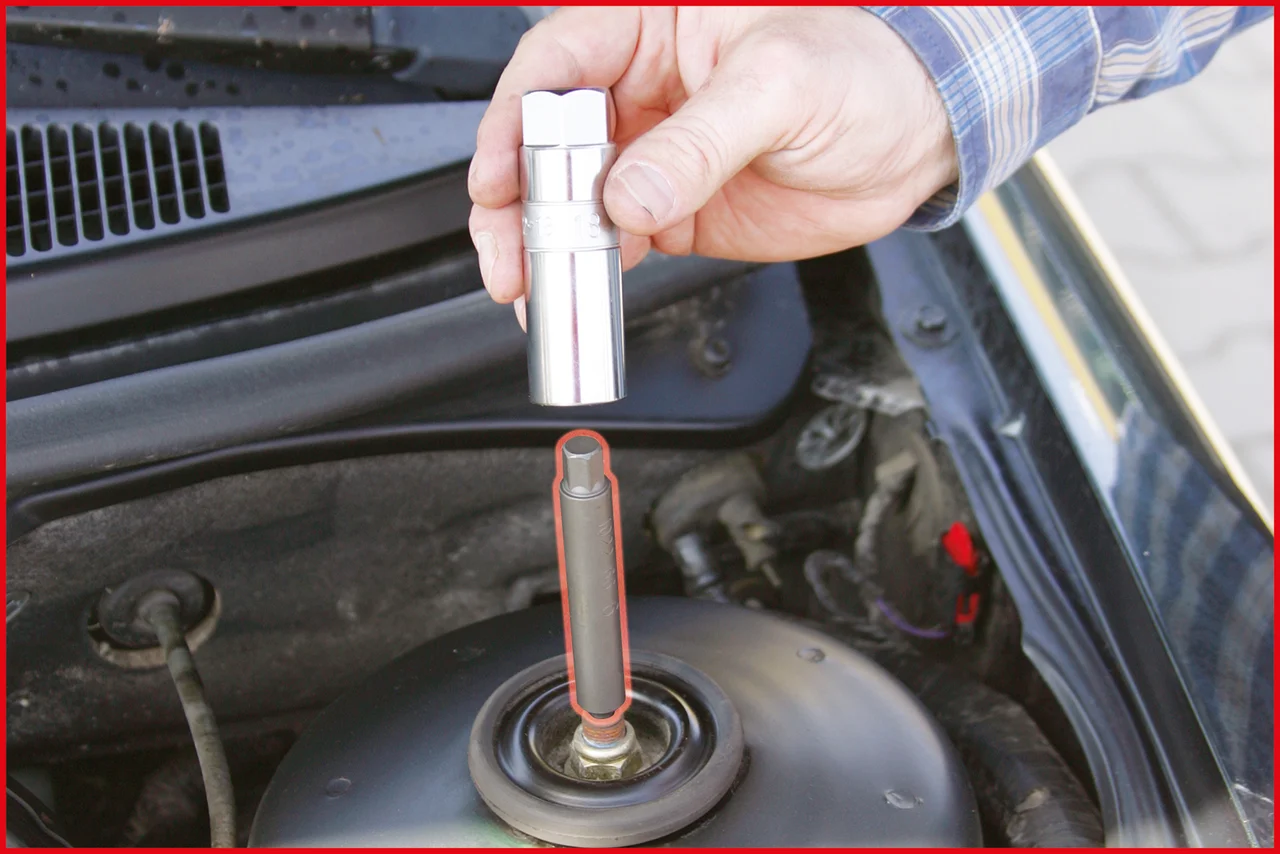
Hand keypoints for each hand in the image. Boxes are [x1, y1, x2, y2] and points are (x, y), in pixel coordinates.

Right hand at [468, 6, 957, 327]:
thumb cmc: (864, 70)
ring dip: (543, 246)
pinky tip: (573, 291)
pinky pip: (614, 242)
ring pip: (570, 199)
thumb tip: (630, 196)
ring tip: (527, 286)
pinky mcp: (674, 212)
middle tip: (507, 254)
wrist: (916, 139)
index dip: (515, 121)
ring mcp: (654, 157)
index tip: (500, 176)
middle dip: (514, 200)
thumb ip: (700, 143)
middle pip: (545, 142)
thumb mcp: (781, 86)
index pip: (557, 66)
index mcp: (651, 28)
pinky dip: (589, 271)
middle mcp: (641, 91)